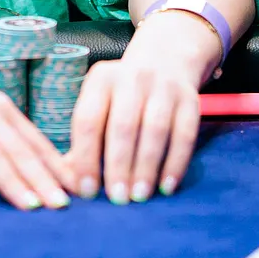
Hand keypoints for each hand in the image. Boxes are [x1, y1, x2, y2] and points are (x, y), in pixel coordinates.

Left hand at [64, 11, 218, 204]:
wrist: (166, 58)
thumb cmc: (122, 95)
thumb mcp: (99, 102)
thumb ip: (85, 139)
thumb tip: (69, 182)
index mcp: (101, 79)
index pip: (88, 120)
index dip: (86, 157)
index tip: (86, 190)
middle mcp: (131, 78)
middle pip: (123, 125)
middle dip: (118, 165)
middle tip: (117, 199)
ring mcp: (163, 87)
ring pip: (155, 129)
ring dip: (146, 166)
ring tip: (140, 196)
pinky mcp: (190, 99)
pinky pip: (184, 134)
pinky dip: (176, 163)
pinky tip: (167, 186)